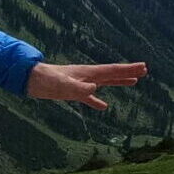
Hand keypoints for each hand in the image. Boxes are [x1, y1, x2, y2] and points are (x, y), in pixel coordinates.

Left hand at [26, 61, 146, 110]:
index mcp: (87, 73)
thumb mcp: (63, 85)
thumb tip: (95, 89)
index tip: (143, 67)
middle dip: (128, 73)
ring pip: (104, 82)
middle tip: (144, 71)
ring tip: (133, 82)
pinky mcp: (71, 92)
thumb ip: (79, 88)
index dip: (128, 70)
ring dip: (118, 82)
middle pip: (111, 74)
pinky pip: (89, 97)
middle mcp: (86, 76)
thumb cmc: (45, 81)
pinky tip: (103, 106)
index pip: (112, 70)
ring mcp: (79, 83)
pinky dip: (97, 101)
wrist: (29, 80)